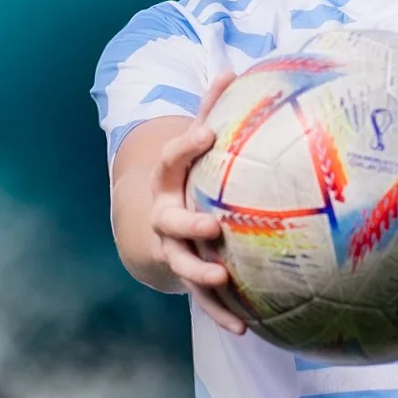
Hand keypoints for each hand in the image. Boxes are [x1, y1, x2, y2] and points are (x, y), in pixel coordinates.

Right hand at [149, 71, 246, 333]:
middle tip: (212, 224)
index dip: (186, 146)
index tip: (206, 134)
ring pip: (183, 264)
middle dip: (189, 223)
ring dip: (201, 274)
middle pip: (172, 221)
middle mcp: (166, 216)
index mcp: (168, 180)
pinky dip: (221, 314)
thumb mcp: (192, 144)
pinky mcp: (187, 278)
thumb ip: (209, 111)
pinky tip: (245, 328)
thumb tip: (231, 69)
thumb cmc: (186, 175)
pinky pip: (203, 300)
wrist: (151, 225)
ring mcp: (174, 250)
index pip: (172, 160)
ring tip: (222, 279)